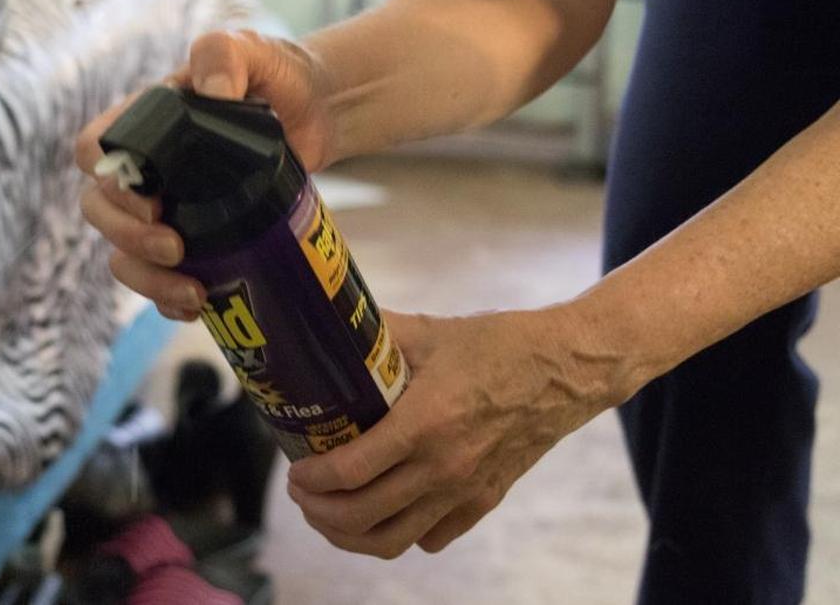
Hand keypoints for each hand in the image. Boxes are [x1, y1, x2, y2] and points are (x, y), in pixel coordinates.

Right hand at [76, 29, 338, 320]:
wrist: (318, 113)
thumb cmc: (275, 76)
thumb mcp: (251, 52)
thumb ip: (224, 55)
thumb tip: (211, 91)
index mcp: (144, 122)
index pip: (93, 150)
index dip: (109, 182)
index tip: (153, 200)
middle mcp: (145, 168)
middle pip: (99, 211)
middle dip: (127, 238)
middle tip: (174, 248)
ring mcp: (167, 208)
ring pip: (123, 254)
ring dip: (146, 280)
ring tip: (193, 292)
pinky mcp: (195, 239)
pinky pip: (160, 278)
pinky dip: (169, 299)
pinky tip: (197, 307)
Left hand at [286, 305, 630, 558]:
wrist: (568, 370)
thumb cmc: (500, 345)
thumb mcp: (431, 332)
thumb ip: (379, 334)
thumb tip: (331, 322)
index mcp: (425, 423)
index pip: (351, 471)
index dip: (311, 478)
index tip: (294, 469)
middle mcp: (444, 467)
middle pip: (361, 516)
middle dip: (318, 510)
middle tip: (302, 492)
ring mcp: (466, 491)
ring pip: (393, 540)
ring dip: (350, 535)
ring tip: (330, 513)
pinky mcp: (484, 501)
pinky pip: (430, 538)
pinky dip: (398, 534)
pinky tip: (382, 512)